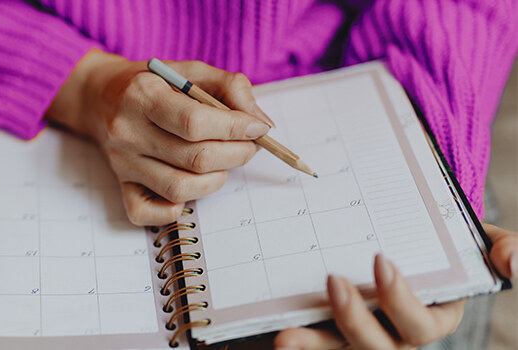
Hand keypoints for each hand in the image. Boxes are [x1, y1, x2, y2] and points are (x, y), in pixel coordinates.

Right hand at [46, 49, 272, 225]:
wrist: (100, 97)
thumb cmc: (153, 83)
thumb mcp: (190, 70)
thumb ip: (230, 88)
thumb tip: (261, 124)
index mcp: (143, 94)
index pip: (195, 122)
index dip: (235, 128)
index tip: (257, 128)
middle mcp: (128, 131)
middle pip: (195, 159)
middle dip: (236, 155)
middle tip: (247, 146)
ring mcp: (122, 162)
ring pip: (180, 188)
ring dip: (215, 180)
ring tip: (222, 163)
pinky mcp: (121, 185)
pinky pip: (147, 213)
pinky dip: (174, 209)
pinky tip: (188, 186)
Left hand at [274, 223, 517, 349]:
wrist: (407, 243)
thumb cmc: (443, 245)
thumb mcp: (478, 242)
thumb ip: (504, 249)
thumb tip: (515, 265)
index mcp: (431, 319)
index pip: (420, 325)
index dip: (401, 301)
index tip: (380, 260)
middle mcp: (394, 338)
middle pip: (376, 347)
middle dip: (354, 320)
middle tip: (331, 281)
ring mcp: (359, 339)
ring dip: (312, 347)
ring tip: (284, 337)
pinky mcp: (330, 334)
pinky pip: (314, 346)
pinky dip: (294, 343)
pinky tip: (268, 337)